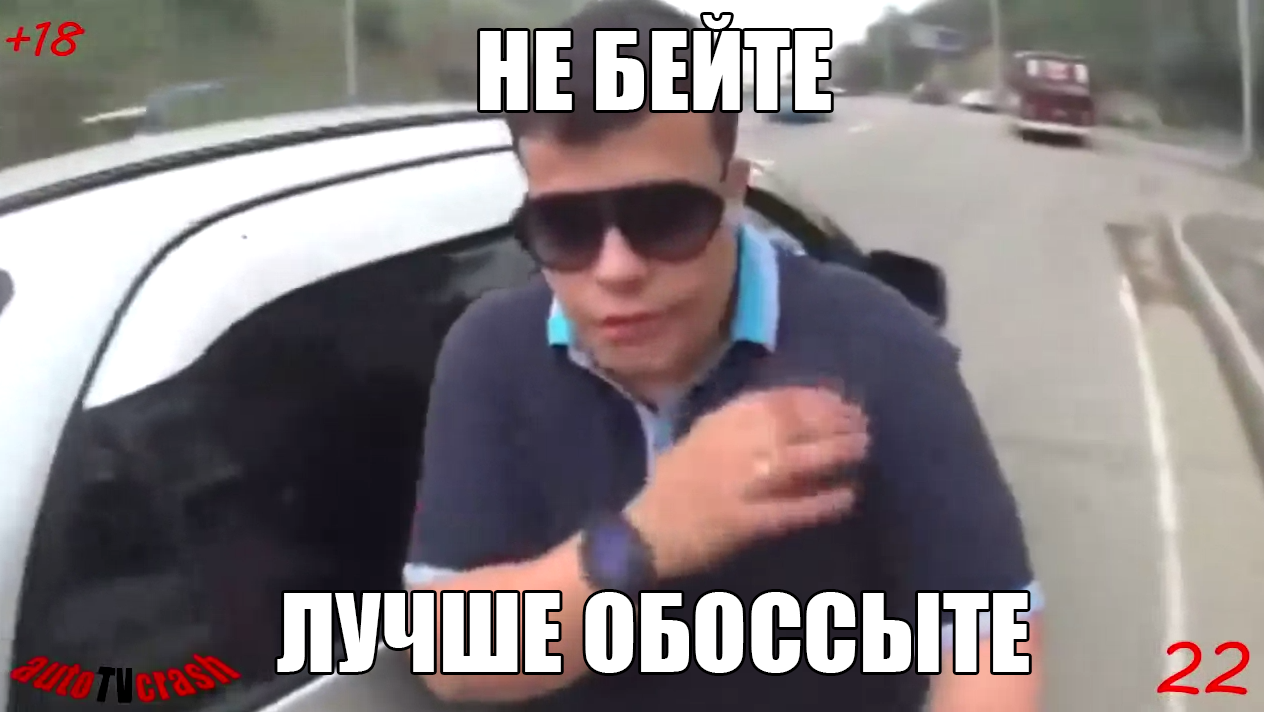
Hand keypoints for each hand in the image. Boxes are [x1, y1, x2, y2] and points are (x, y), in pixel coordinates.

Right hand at [625, 386, 868, 578]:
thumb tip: (794, 407)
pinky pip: (790, 511)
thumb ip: (740, 421)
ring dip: (834, 454)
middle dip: (833, 422)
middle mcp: (729, 449)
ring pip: (796, 462)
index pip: (776, 401)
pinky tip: (848, 496)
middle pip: (792, 427)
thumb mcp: (702, 437)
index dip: (816, 398)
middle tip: (862, 424)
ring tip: (862, 450)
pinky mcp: (743, 524)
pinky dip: (822, 502)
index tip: (843, 399)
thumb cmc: (675, 483)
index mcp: (718, 425)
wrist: (643, 533)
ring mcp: (737, 487)